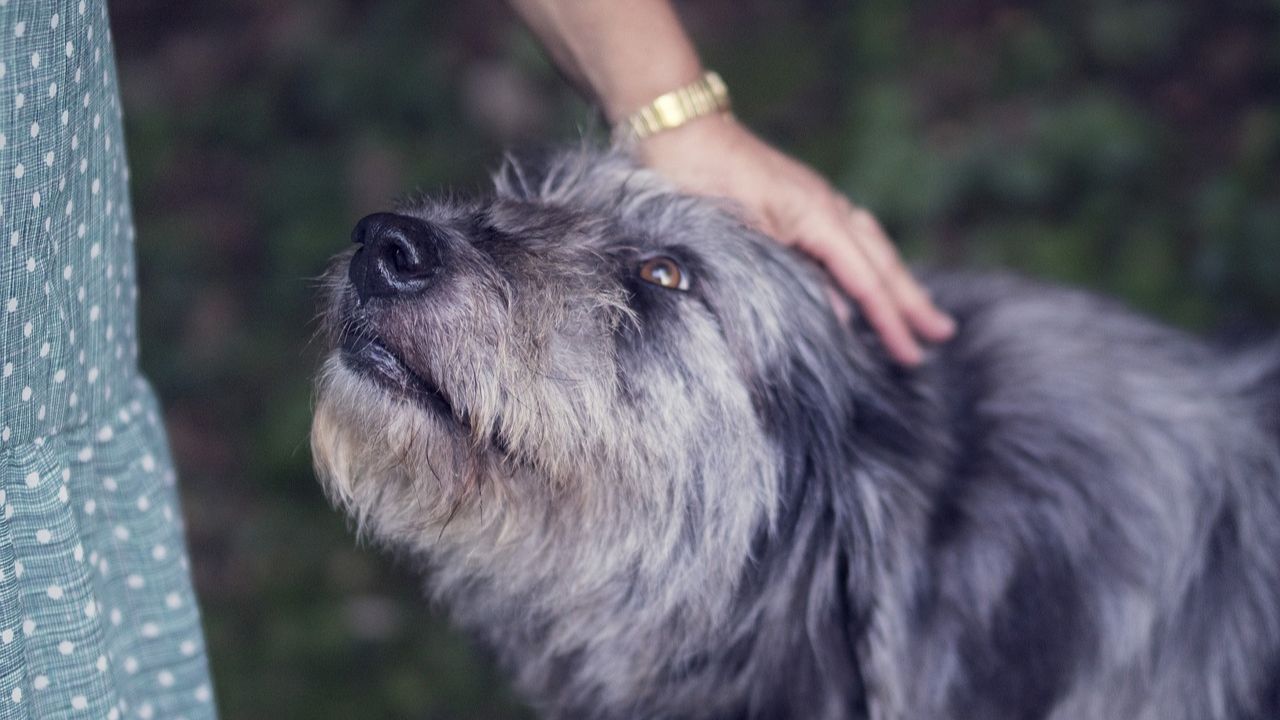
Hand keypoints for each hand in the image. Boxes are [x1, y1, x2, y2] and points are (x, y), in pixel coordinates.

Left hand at [634, 115, 955, 364]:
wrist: (678, 131)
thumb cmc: (700, 181)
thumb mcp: (742, 239)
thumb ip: (790, 276)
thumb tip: (839, 315)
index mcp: (818, 217)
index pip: (865, 281)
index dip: (890, 322)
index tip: (912, 355)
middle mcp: (827, 206)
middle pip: (881, 261)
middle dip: (911, 301)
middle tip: (943, 334)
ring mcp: (815, 201)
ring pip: (869, 247)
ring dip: (895, 281)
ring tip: (919, 309)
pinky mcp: (798, 201)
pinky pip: (848, 237)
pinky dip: (867, 262)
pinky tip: (866, 276)